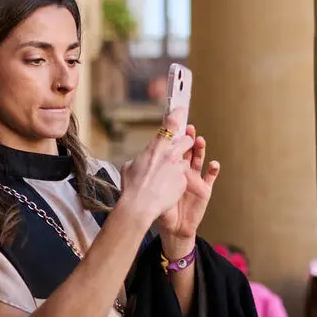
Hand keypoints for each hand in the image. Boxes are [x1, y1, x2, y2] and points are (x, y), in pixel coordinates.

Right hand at [117, 108, 195, 226]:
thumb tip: (140, 159)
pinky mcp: (183, 182)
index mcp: (155, 148)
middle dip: (186, 142)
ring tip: (167, 177)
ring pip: (185, 161)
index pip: (170, 124)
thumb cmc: (131, 187)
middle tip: (180, 146)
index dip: (178, 114)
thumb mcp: (129, 167)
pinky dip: (177, 182)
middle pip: (187, 140)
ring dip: (179, 166)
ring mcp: (178, 169)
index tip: (182, 109)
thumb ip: (139, 159)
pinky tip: (167, 189)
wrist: (140, 206)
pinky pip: (184, 178)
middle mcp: (169, 155)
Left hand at [155, 121, 220, 250]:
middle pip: (187, 149)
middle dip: (188, 138)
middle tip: (188, 128)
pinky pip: (210, 177)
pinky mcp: (204, 190)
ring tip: (200, 140)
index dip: (173, 135)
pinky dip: (213, 170)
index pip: (172, 146)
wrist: (172, 226)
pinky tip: (213, 163)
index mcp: (169, 166)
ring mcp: (195, 178)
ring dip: (200, 149)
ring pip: (198, 159)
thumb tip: (137, 161)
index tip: (172, 121)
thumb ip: (144, 174)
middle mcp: (184, 169)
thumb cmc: (159, 206)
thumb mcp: (149, 187)